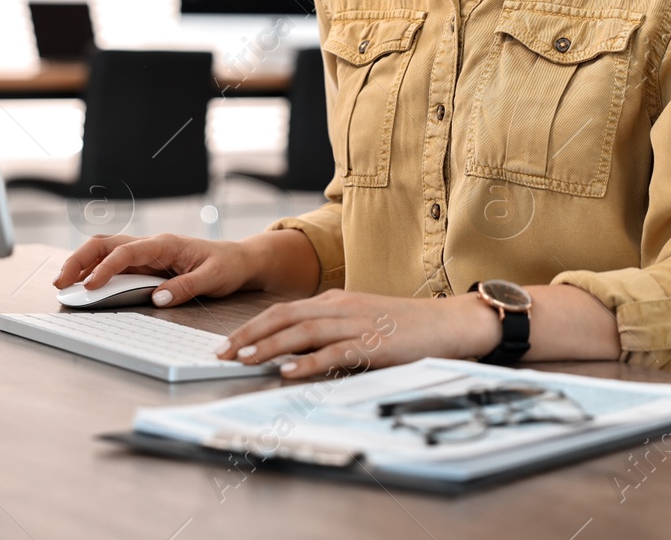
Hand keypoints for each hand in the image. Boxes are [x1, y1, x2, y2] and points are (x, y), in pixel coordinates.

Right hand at [53, 233, 256, 306]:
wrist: (240, 260)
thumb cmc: (228, 266)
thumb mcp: (214, 278)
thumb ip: (186, 286)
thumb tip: (158, 298)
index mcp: (166, 244)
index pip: (127, 251)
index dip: (106, 268)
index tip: (90, 286)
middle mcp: (152, 244)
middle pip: (106, 244)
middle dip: (80, 259)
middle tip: (61, 281)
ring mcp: (148, 253)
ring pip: (106, 250)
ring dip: (83, 263)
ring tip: (64, 283)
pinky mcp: (147, 263)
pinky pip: (115, 262)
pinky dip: (95, 269)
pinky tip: (84, 282)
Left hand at [215, 289, 502, 378]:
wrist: (448, 322)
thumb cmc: (405, 325)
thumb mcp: (360, 318)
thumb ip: (329, 328)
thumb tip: (293, 349)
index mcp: (334, 300)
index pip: (283, 310)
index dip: (252, 326)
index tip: (228, 342)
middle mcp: (340, 307)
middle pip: (284, 317)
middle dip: (249, 334)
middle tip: (222, 353)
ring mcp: (356, 324)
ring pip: (302, 332)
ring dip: (269, 347)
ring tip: (244, 360)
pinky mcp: (373, 344)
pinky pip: (333, 353)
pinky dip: (307, 362)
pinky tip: (288, 371)